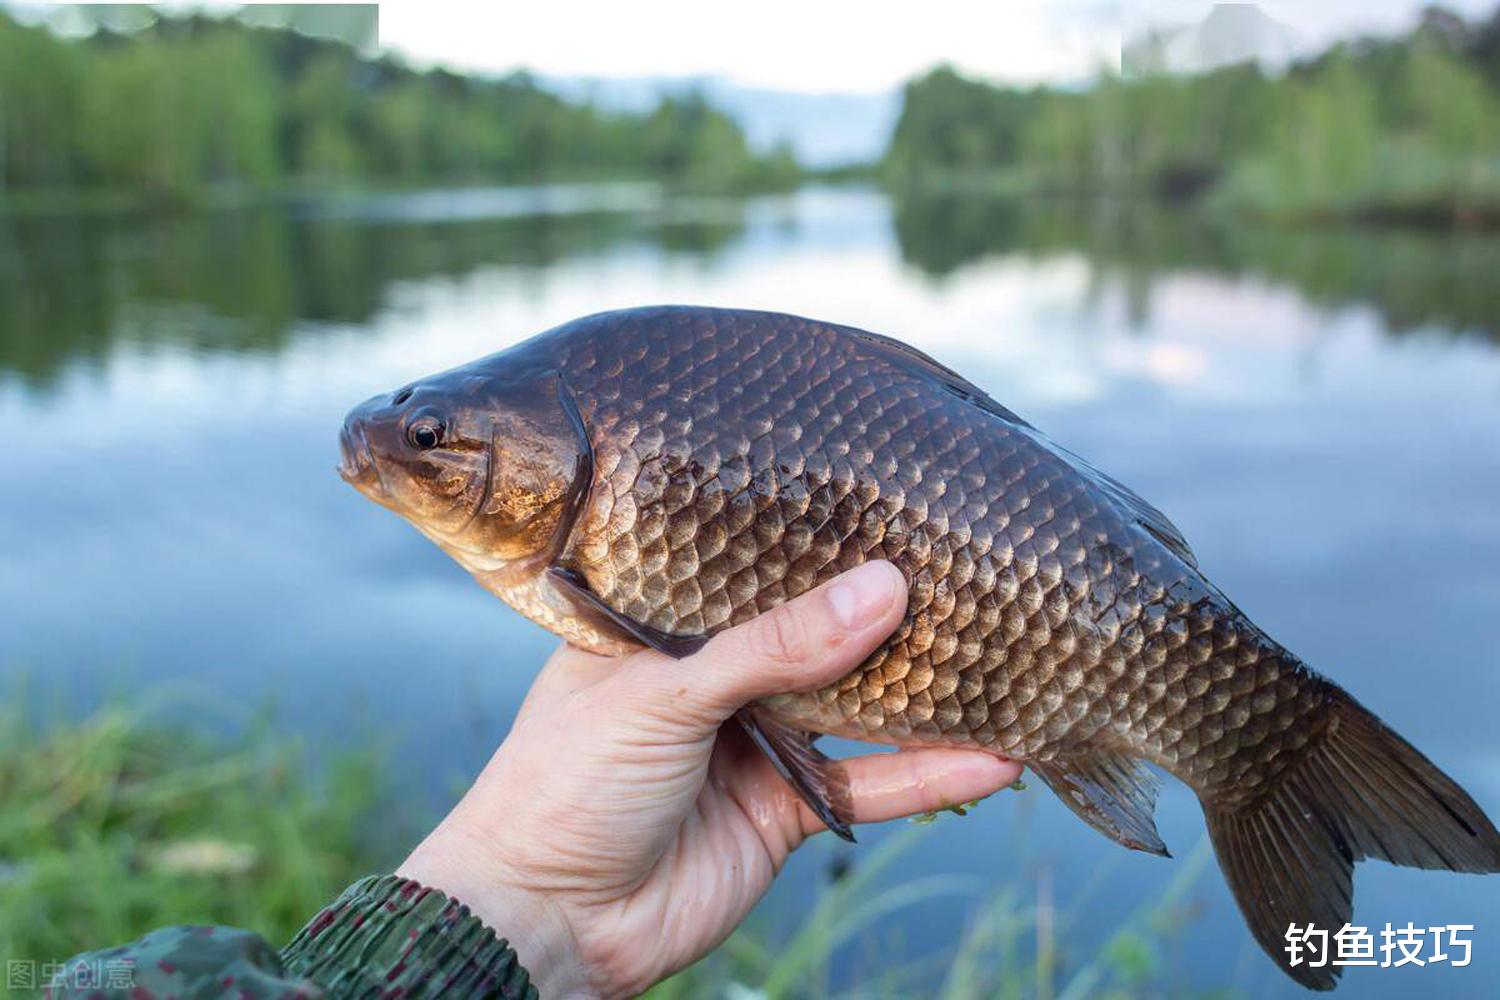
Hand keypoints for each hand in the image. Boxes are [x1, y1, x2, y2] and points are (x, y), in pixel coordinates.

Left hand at [397, 561, 1021, 997]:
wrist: (547, 925)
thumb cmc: (565, 784)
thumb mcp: (663, 693)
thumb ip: (774, 646)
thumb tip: (884, 587)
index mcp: (661, 626)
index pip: (746, 566)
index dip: (813, 540)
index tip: (892, 503)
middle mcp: (712, 677)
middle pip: (814, 633)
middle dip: (884, 611)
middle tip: (969, 571)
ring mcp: (753, 742)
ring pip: (855, 706)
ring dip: (923, 692)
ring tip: (1005, 657)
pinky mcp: (785, 809)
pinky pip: (868, 784)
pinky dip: (927, 774)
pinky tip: (991, 757)